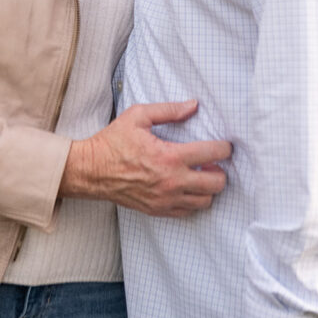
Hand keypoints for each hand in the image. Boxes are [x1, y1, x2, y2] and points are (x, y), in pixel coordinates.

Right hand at [59, 100, 230, 217]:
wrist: (92, 171)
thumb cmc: (113, 142)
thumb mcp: (139, 116)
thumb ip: (169, 110)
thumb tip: (193, 106)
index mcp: (169, 157)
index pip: (211, 154)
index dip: (224, 148)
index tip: (226, 145)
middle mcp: (171, 182)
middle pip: (215, 184)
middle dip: (221, 171)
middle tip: (215, 162)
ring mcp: (165, 200)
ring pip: (205, 201)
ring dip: (209, 188)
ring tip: (201, 174)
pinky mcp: (158, 210)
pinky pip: (188, 212)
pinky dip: (194, 201)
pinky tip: (187, 187)